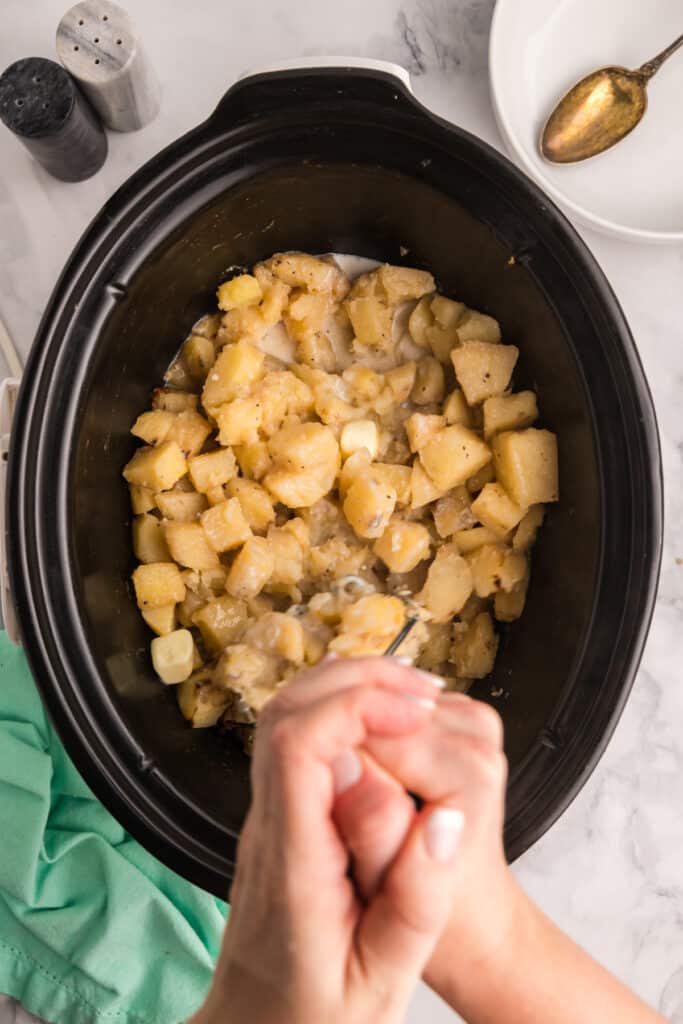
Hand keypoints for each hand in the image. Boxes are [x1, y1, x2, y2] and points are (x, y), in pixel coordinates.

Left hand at [191, 657, 467, 1023]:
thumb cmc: (315, 1021)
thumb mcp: (382, 987)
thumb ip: (417, 906)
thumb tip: (447, 816)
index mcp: (291, 864)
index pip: (298, 746)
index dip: (357, 707)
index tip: (416, 715)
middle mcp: (267, 827)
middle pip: (285, 712)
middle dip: (356, 680)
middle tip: (424, 692)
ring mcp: (263, 818)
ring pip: (283, 716)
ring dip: (346, 689)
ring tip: (412, 699)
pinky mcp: (274, 817)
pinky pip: (294, 738)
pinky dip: (339, 711)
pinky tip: (383, 724)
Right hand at [333, 687, 521, 1008]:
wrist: (473, 914)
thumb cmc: (433, 912)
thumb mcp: (391, 893)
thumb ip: (371, 830)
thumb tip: (344, 767)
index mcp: (469, 774)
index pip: (377, 733)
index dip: (329, 751)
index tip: (301, 787)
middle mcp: (478, 736)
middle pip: (380, 708)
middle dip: (339, 735)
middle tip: (302, 779)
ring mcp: (472, 720)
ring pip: (384, 699)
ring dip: (350, 726)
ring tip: (323, 774)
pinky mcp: (459, 714)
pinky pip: (394, 702)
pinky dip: (366, 723)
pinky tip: (351, 758)